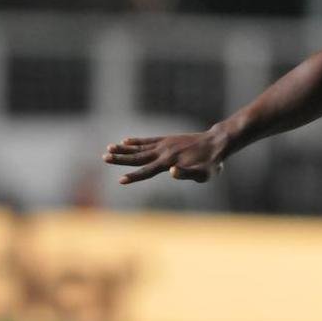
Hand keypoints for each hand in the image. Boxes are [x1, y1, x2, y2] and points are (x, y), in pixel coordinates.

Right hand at [103, 128, 227, 183]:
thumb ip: (187, 173)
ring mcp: (165, 144)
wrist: (216, 142)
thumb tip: (172, 172)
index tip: (120, 180)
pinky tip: (126, 140)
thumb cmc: (211, 163)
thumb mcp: (204, 173)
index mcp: (169, 162)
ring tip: (109, 148)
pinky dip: (136, 141)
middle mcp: (164, 152)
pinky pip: (148, 140)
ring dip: (124, 149)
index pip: (147, 171)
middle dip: (121, 159)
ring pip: (140, 148)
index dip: (134, 177)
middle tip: (104, 158)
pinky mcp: (168, 140)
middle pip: (138, 157)